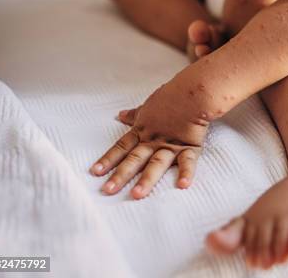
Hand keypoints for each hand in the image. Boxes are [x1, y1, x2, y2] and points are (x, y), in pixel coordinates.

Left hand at [90, 79, 209, 198]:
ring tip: (137, 194)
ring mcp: (171, 145)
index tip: (95, 172)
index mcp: (143, 131)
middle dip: (121, 175)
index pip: (121, 147)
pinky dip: (186, 173)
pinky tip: (182, 185)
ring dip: (147, 179)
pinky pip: (188, 161)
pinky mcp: (190, 146)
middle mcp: (154, 140)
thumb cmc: (171, 96)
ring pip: (157, 163)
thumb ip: (135, 115)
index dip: (108, 159)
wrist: (192, 92)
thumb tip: (120, 115)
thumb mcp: (148, 106)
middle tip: (109, 190)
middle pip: (134, 159)